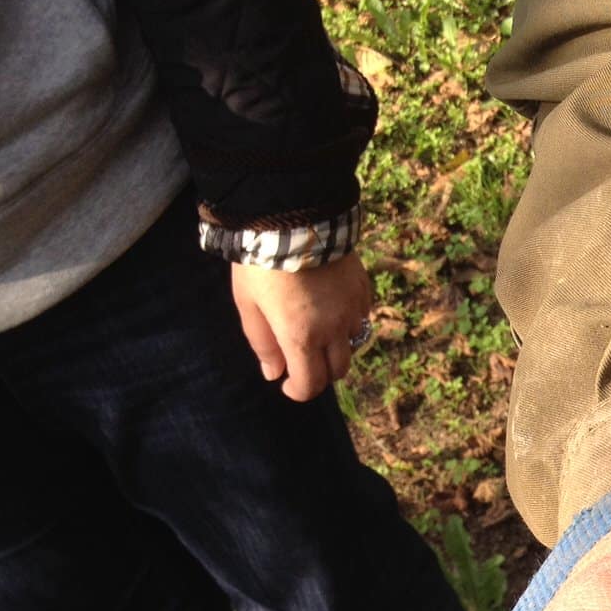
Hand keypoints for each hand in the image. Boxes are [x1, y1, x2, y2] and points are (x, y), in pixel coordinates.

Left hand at [228, 254, 371, 401]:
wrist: (293, 219)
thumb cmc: (261, 263)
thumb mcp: (248, 304)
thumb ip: (262, 342)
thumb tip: (274, 373)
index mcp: (301, 337)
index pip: (310, 384)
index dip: (299, 391)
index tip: (287, 385)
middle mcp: (333, 330)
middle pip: (337, 371)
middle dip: (319, 373)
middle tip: (301, 359)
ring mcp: (352, 310)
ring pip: (353, 345)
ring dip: (336, 347)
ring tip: (318, 331)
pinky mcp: (362, 290)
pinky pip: (361, 316)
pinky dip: (349, 321)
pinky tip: (333, 307)